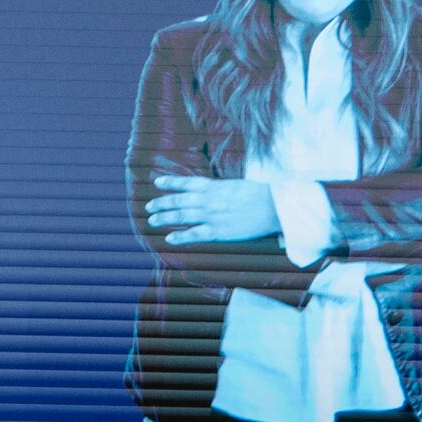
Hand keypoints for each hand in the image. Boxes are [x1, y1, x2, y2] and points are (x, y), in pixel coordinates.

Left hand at [144, 174, 278, 245]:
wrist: (273, 207)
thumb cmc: (259, 196)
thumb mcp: (236, 186)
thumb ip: (221, 190)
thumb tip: (212, 192)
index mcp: (214, 187)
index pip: (186, 183)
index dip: (170, 183)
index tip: (157, 182)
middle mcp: (208, 200)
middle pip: (178, 201)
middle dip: (161, 203)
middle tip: (148, 207)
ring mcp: (211, 216)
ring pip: (181, 216)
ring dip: (164, 218)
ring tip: (152, 220)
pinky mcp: (218, 232)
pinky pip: (194, 235)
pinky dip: (180, 237)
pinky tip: (169, 239)